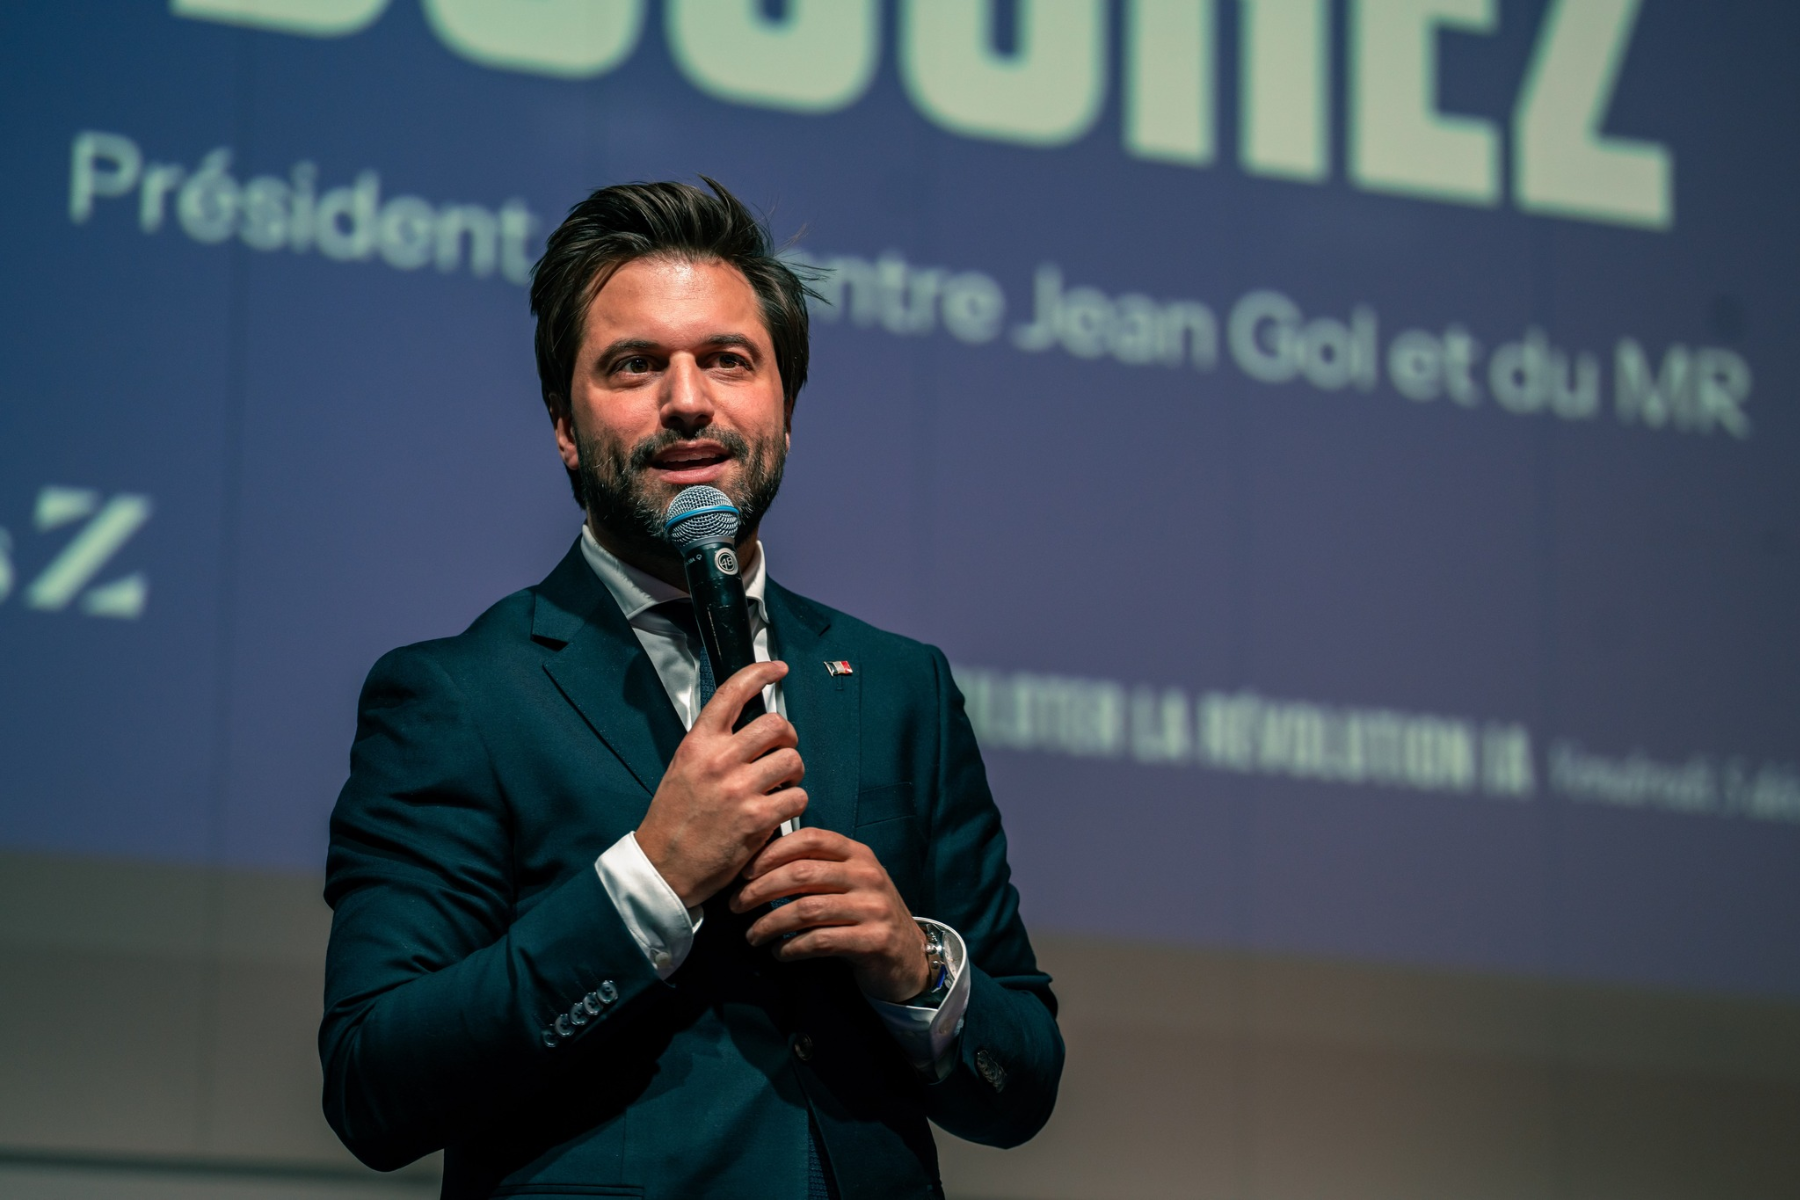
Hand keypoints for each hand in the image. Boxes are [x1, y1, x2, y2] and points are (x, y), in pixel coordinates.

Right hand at [636, 660, 806, 908]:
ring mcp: (739, 789)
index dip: (760, 673)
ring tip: (781, 786)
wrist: (664, 867)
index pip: (732, 692)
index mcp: (698, 743)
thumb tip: (750, 729)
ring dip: (793, 773)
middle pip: (777, 726)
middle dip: (788, 738)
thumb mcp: (683, 768)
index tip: (778, 669)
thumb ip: (713, 745)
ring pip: (793, 760)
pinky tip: (779, 812)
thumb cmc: (674, 819)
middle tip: (781, 752)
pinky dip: (794, 804)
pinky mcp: (757, 818)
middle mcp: (719, 760)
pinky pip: (797, 797)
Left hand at [732, 828, 929, 1003]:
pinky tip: (779, 952)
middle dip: (760, 889)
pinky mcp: (874, 940)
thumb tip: (757, 864)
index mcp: (858, 854)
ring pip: (806, 909)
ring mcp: (873, 907)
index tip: (745, 872)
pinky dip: (792, 948)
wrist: (908, 956)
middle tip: (737, 905)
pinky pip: (821, 941)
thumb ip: (815, 869)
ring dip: (770, 923)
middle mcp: (868, 875)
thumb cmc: (864, 914)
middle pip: (802, 873)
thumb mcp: (847, 882)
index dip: (772, 852)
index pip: (810, 838)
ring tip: (753, 935)